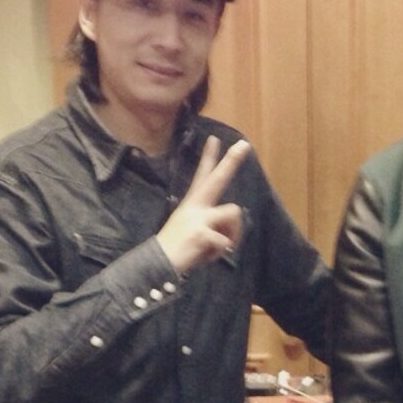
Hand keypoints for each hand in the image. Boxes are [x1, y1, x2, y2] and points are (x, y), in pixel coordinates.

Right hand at [157, 136, 250, 274]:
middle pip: (217, 179)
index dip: (208, 157)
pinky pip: (225, 241)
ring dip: (233, 233)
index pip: (202, 176)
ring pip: (233, 212)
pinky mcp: (201, 232)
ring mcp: (198, 217)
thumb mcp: (193, 232)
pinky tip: (205, 257)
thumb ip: (211, 227)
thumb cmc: (178, 250)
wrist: (158, 264)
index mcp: (192, 204)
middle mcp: (195, 205)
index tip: (215, 138)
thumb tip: (229, 236)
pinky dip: (220, 253)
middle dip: (232, 161)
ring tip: (217, 246)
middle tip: (245, 145)